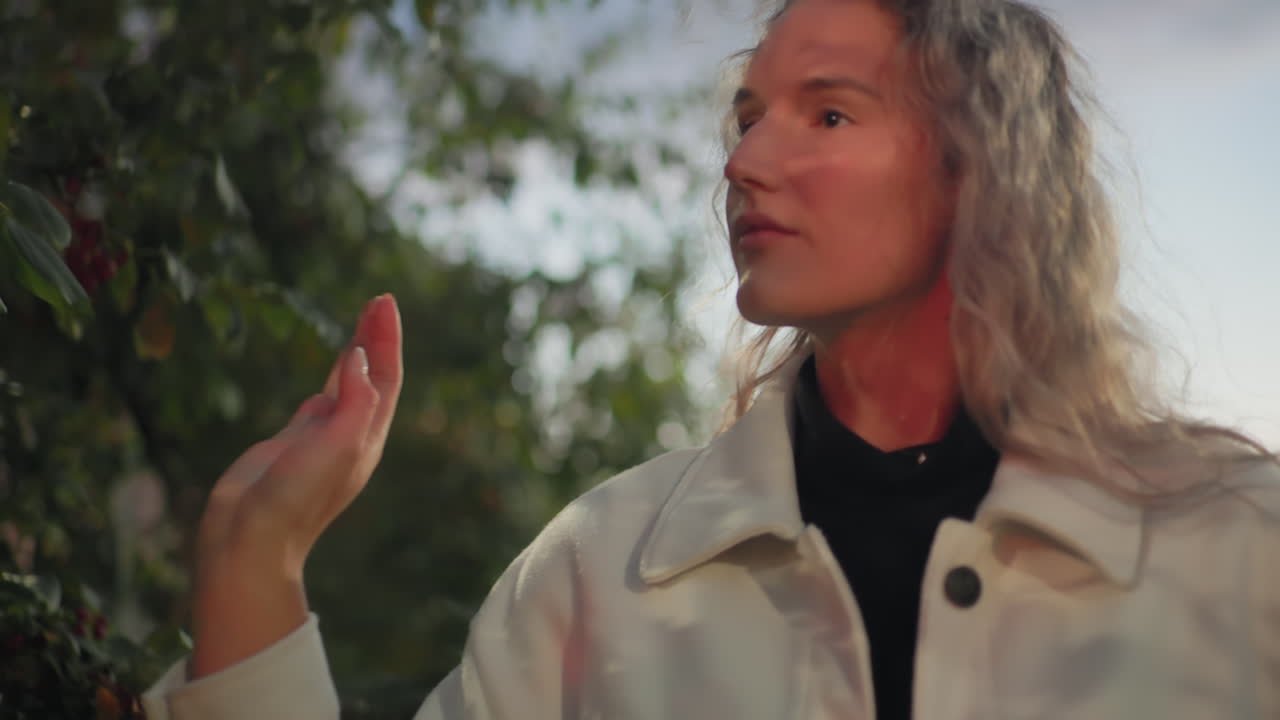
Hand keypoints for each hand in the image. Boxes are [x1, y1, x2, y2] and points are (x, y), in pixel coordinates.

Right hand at [190, 294, 402, 677]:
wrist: (249, 539)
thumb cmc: (296, 497)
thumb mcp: (337, 446)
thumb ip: (355, 401)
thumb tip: (360, 358)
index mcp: (368, 437)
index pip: (385, 378)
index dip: (386, 339)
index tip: (384, 302)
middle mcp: (351, 435)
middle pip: (373, 376)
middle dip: (377, 338)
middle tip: (378, 300)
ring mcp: (323, 438)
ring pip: (349, 384)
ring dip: (358, 351)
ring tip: (365, 320)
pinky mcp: (294, 440)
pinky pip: (324, 399)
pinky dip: (335, 375)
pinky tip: (341, 364)